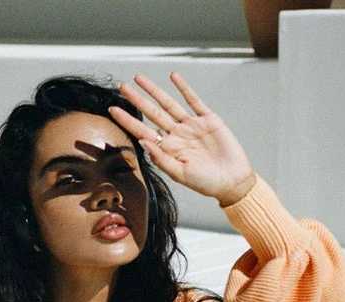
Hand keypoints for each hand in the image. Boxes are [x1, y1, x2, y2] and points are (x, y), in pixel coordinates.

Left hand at [110, 72, 255, 206]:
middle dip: (137, 100)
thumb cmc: (206, 182)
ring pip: (169, 103)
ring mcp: (192, 126)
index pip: (143, 130)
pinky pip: (194, 101)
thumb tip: (143, 141)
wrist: (232, 180)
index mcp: (168, 149)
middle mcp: (177, 135)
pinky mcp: (208, 119)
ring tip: (139, 78)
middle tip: (122, 87)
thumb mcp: (180, 173)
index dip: (127, 120)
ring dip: (154, 90)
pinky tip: (173, 77)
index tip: (112, 109)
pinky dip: (184, 88)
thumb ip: (161, 158)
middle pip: (153, 113)